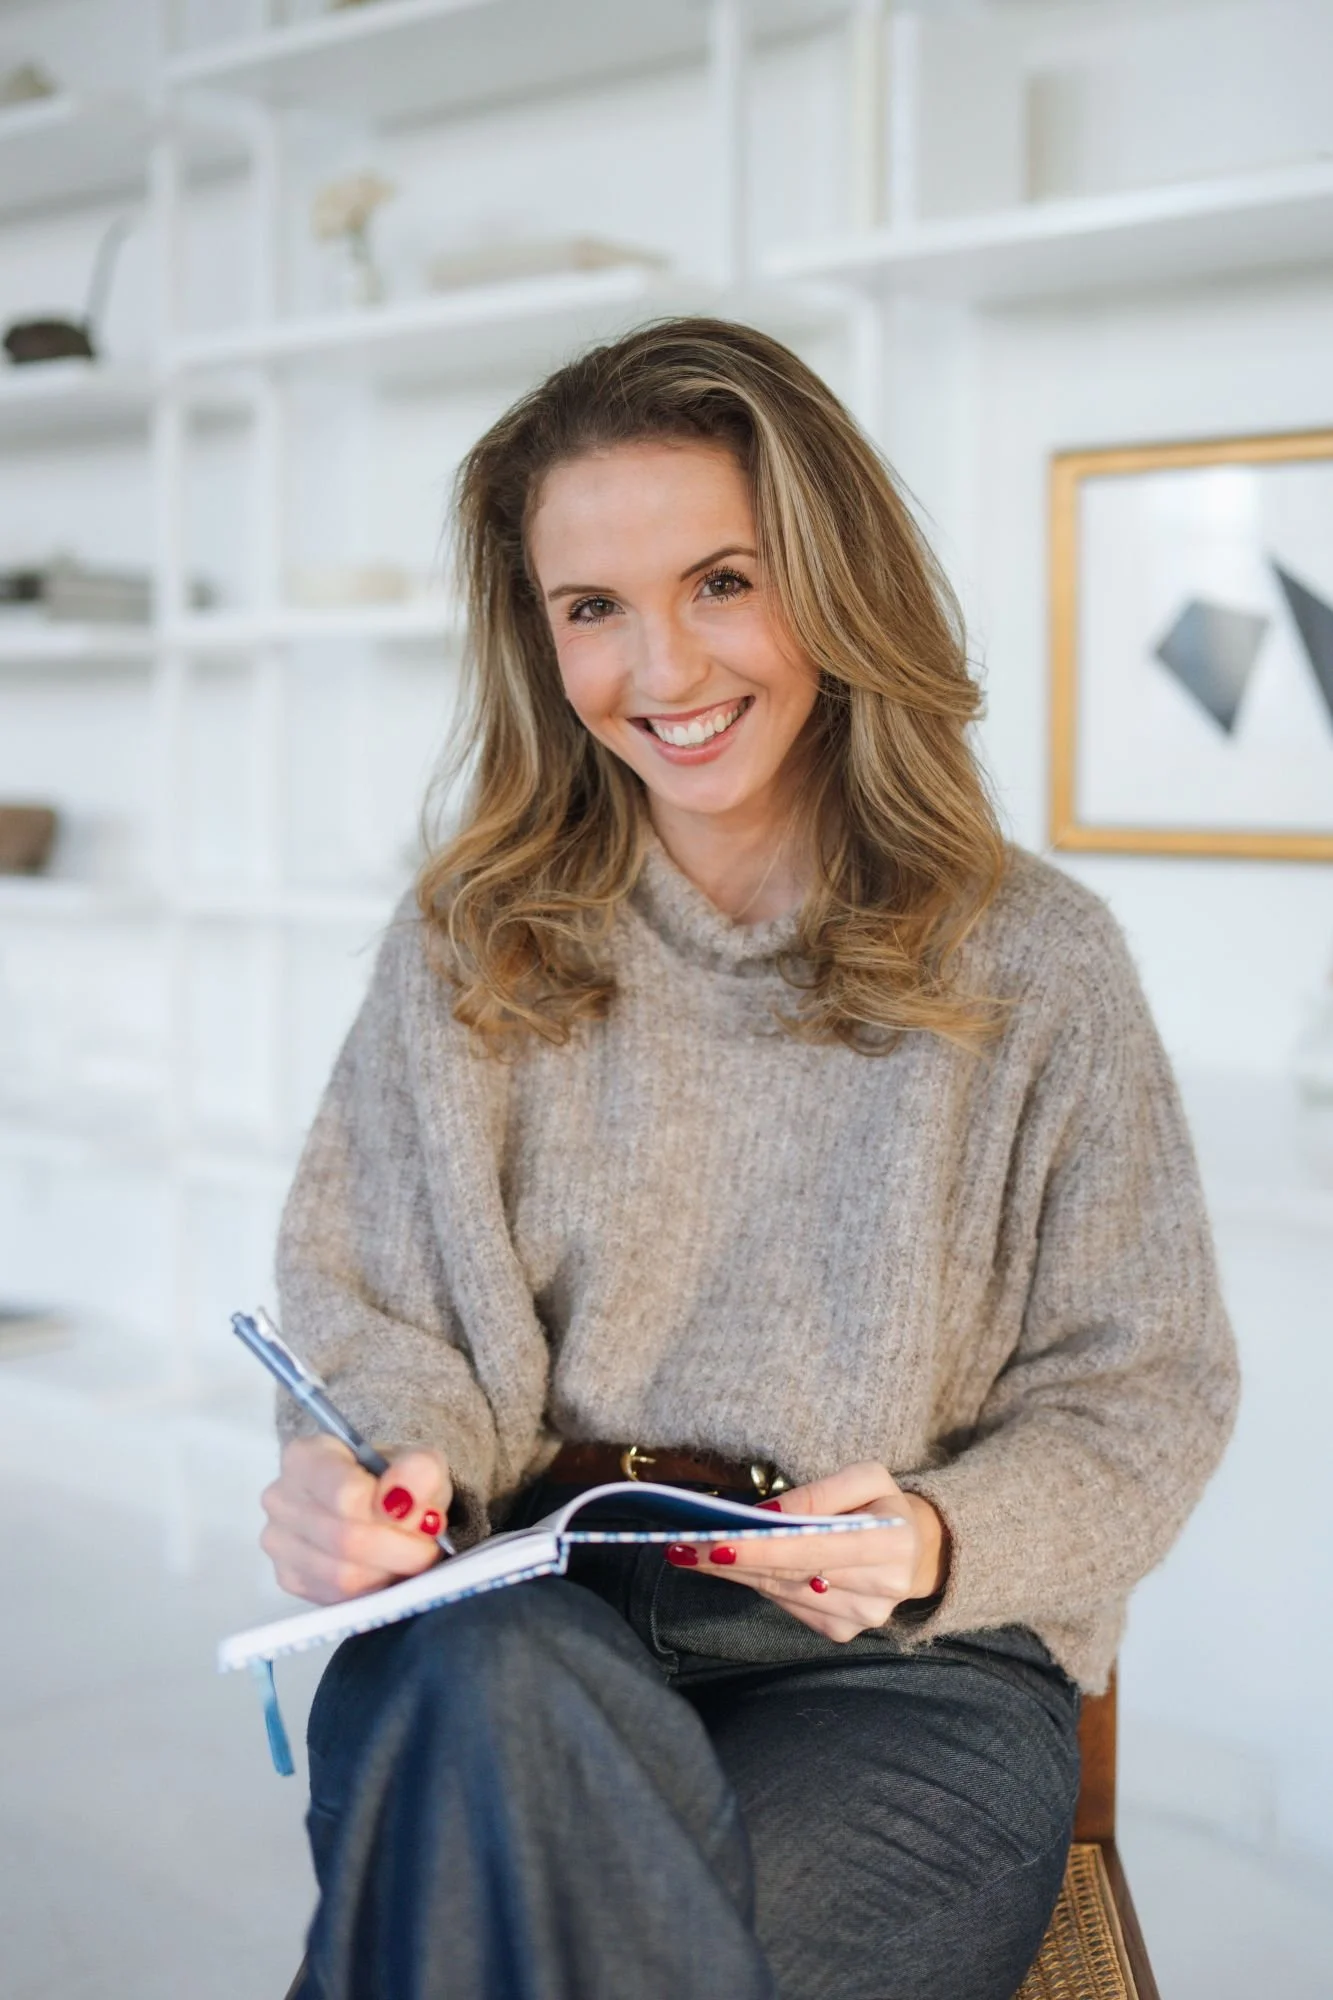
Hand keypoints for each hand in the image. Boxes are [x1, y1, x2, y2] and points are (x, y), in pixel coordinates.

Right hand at [260, 1436, 451, 1603]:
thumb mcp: (420, 1464)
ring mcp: (279, 1541)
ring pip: (341, 1575)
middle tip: (426, 1549)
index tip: (419, 1516)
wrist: (379, 1503)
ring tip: (408, 1558)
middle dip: (397, 1550)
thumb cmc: (395, 1480)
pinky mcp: (288, 1577)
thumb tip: (400, 1498)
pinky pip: (335, 1597)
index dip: (391, 1513)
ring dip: (387, 1572)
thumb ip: (418, 1472)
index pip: (346, 1493)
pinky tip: (384, 1571)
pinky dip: (370, 1590)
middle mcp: (281, 1497)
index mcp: (307, 1455)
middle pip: (345, 1539)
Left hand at [672, 1461, 947, 1643]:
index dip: (762, 1547)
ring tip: (691, 1552)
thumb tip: (765, 1513)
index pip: (815, 1547)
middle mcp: (880, 1590)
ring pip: (782, 1592)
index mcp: (892, 1543)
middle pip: (790, 1574)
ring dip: (735, 1572)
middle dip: (732, 1559)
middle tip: (682, 1545)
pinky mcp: (841, 1633)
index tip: (714, 1541)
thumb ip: (818, 1493)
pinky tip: (731, 1567)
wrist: (917, 1551)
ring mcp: (861, 1619)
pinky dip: (758, 1584)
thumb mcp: (865, 1478)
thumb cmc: (883, 1504)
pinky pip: (788, 1606)